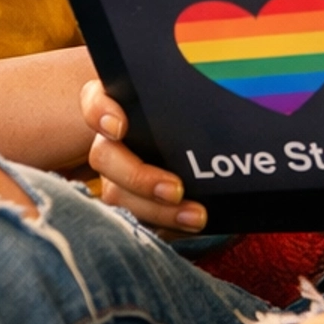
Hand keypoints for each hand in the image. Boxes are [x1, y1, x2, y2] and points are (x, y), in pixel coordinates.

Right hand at [81, 78, 206, 232]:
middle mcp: (111, 141)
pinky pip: (135, 220)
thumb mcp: (193, 107)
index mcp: (122, 105)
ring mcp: (115, 174)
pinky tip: (189, 227)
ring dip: (157, 211)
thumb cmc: (197, 120)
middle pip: (105, 157)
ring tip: (196, 216)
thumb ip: (193, 96)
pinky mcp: (130, 204)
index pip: (96, 102)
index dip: (101, 114)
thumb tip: (226, 103)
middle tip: (176, 189)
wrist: (208, 147)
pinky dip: (163, 227)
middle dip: (139, 177)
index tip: (119, 128)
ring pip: (117, 195)